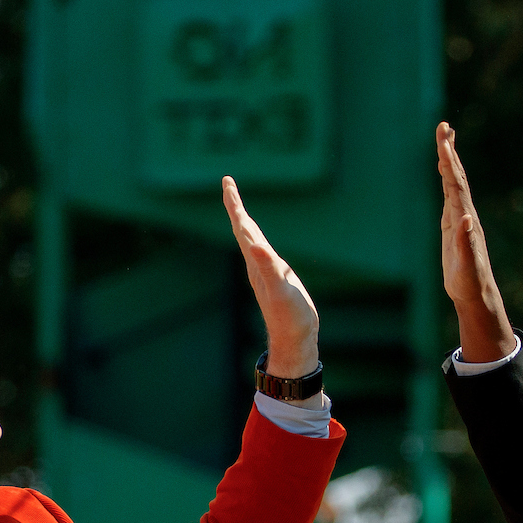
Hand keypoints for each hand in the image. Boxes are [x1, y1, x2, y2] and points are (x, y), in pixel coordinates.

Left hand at [223, 177, 319, 379]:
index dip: (235, 204)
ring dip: (244, 221)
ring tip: (238, 206)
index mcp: (256, 262)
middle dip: (235, 205)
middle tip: (228, 183)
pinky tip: (260, 242)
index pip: (243, 227)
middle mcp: (257, 264)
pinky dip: (259, 239)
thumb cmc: (291, 318)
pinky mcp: (276, 279)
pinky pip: (263, 252)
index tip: (227, 182)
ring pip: (251, 240)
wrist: (295, 340)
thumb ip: (268, 267)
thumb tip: (255, 245)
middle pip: (243, 229)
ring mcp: (266, 272)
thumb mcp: (282, 290)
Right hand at [437, 123, 515, 363]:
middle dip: (448, 151)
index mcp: (465, 218)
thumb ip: (465, 242)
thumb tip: (465, 217)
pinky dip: (446, 180)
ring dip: (448, 161)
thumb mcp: (467, 264)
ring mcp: (459, 218)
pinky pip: (449, 196)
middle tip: (443, 127)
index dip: (448, 160)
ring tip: (445, 140)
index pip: (455, 183)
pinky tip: (445, 174)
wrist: (475, 294)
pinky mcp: (453, 226)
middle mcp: (464, 213)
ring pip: (453, 184)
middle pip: (456, 176)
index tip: (443, 138)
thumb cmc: (470, 282)